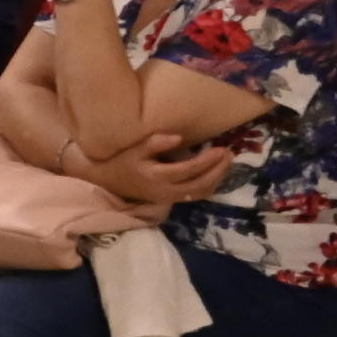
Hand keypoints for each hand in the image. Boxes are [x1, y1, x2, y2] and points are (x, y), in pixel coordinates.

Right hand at [83, 134, 236, 206]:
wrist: (106, 178)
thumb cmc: (120, 159)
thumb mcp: (135, 148)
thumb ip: (156, 142)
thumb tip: (179, 138)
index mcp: (157, 176)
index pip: (189, 170)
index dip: (208, 161)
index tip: (221, 149)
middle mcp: (166, 191)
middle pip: (200, 184)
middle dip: (218, 170)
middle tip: (230, 155)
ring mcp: (168, 197)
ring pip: (201, 193)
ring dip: (217, 179)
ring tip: (227, 164)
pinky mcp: (170, 199)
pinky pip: (195, 195)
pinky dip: (209, 186)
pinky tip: (216, 175)